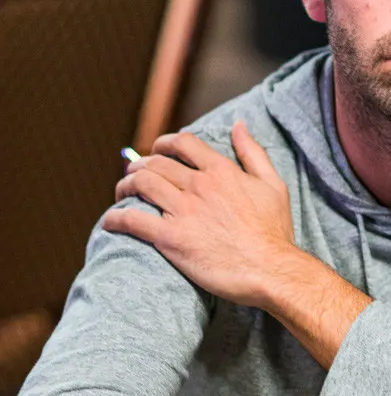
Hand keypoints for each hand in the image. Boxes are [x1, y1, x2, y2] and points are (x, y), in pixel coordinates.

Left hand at [103, 123, 293, 306]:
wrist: (270, 270)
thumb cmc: (275, 232)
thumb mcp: (273, 185)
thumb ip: (253, 152)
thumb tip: (239, 125)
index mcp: (221, 171)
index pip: (183, 143)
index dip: (165, 142)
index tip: (158, 150)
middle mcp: (199, 185)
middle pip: (156, 163)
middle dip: (140, 164)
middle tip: (134, 173)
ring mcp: (183, 211)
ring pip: (141, 184)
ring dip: (125, 185)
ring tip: (122, 191)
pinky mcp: (171, 238)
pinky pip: (133, 221)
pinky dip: (116, 218)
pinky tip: (110, 222)